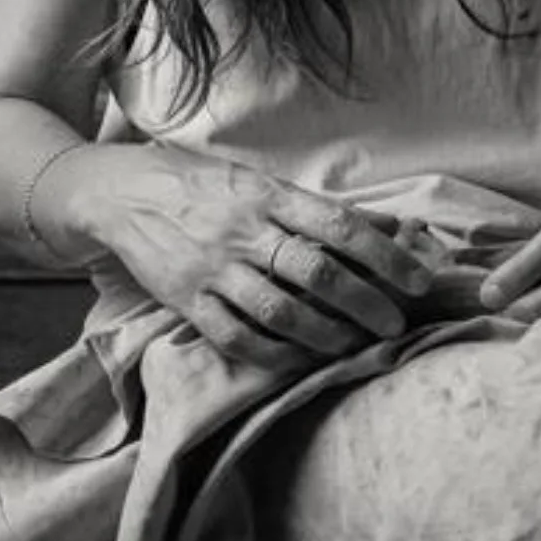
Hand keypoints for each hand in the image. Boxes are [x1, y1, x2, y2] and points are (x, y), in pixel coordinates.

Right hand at [87, 145, 435, 370]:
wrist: (123, 192)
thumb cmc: (204, 184)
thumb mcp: (262, 181)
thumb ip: (320, 208)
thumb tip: (389, 224)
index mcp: (271, 195)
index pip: (340, 225)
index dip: (385, 254)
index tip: (418, 278)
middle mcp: (246, 231)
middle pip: (317, 272)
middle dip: (365, 302)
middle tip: (396, 324)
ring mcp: (215, 268)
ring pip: (279, 310)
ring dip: (324, 334)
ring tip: (353, 346)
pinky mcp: (186, 299)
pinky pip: (235, 335)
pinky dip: (272, 352)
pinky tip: (299, 359)